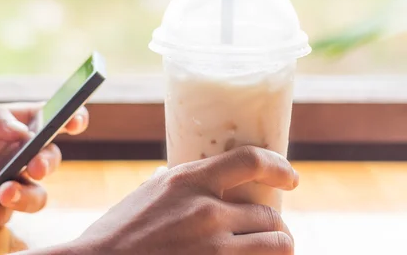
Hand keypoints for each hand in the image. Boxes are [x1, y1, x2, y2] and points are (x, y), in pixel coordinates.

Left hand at [0, 98, 87, 227]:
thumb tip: (23, 131)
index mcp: (17, 126)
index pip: (53, 120)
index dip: (72, 118)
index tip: (75, 121)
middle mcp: (20, 156)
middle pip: (50, 160)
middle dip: (46, 163)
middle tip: (32, 165)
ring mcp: (10, 185)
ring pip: (38, 197)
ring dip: (24, 196)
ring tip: (3, 192)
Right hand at [69, 146, 297, 254]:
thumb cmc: (118, 231)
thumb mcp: (147, 193)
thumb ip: (175, 183)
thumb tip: (189, 176)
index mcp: (188, 182)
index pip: (250, 161)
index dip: (279, 166)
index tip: (290, 177)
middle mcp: (206, 212)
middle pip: (269, 214)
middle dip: (273, 223)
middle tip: (268, 227)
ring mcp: (214, 249)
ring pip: (276, 244)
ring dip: (277, 246)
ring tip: (270, 247)